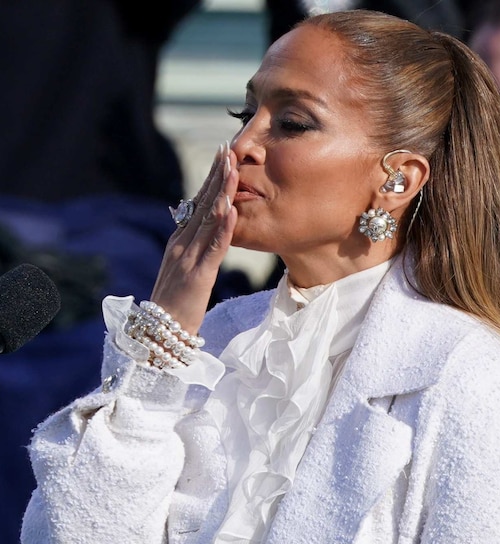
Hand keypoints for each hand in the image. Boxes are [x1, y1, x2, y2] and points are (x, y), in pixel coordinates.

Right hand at [149, 142, 236, 335]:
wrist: (160, 334)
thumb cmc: (176, 305)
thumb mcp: (185, 270)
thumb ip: (194, 248)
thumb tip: (206, 228)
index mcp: (180, 241)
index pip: (198, 204)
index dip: (211, 179)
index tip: (222, 156)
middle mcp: (182, 244)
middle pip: (202, 204)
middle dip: (216, 176)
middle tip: (228, 149)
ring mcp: (188, 258)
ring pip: (208, 220)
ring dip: (222, 193)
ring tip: (233, 170)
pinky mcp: (198, 276)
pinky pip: (213, 248)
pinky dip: (223, 228)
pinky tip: (232, 211)